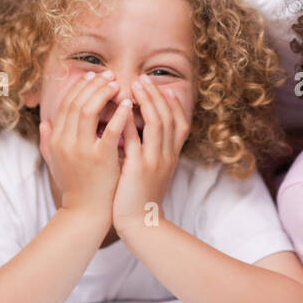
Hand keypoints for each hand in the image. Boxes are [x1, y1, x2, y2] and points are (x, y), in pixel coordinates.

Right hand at [39, 70, 128, 223]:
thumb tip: (43, 121)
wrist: (85, 213)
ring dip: (104, 93)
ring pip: (89, 110)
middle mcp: (65, 142)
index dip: (79, 87)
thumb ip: (46, 142)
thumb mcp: (54, 163)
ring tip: (117, 84)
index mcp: (56, 140)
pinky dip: (119, 114)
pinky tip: (128, 104)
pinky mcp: (101, 158)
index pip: (66, 104)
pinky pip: (110, 129)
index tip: (92, 76)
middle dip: (94, 85)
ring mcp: (82, 150)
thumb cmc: (74, 186)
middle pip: (77, 103)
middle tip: (109, 75)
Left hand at [113, 76, 190, 234]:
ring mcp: (155, 161)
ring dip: (147, 101)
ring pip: (157, 123)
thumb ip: (151, 150)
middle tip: (144, 79)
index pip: (180, 123)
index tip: (165, 88)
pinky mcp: (138, 168)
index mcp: (171, 156)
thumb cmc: (141, 196)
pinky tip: (121, 109)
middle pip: (169, 117)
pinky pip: (135, 139)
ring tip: (135, 85)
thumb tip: (143, 130)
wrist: (141, 224)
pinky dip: (129, 122)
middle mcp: (167, 156)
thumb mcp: (153, 171)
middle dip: (157, 95)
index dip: (174, 105)